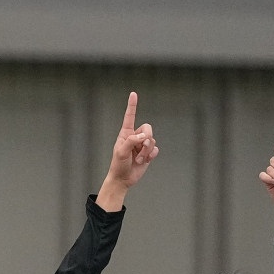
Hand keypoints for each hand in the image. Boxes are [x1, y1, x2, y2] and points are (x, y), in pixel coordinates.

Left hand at [98, 92, 157, 206]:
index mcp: (125, 134)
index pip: (130, 117)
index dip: (132, 105)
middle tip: (139, 150)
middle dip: (146, 139)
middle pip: (148, 128)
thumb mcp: (121, 152)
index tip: (133, 94)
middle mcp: (135, 137)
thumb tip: (143, 136)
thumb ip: (131, 141)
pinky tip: (144, 161)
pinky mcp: (148, 152)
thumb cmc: (118, 165)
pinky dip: (151, 155)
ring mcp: (142, 145)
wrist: (123, 179)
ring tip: (138, 159)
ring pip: (152, 140)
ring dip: (146, 151)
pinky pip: (155, 149)